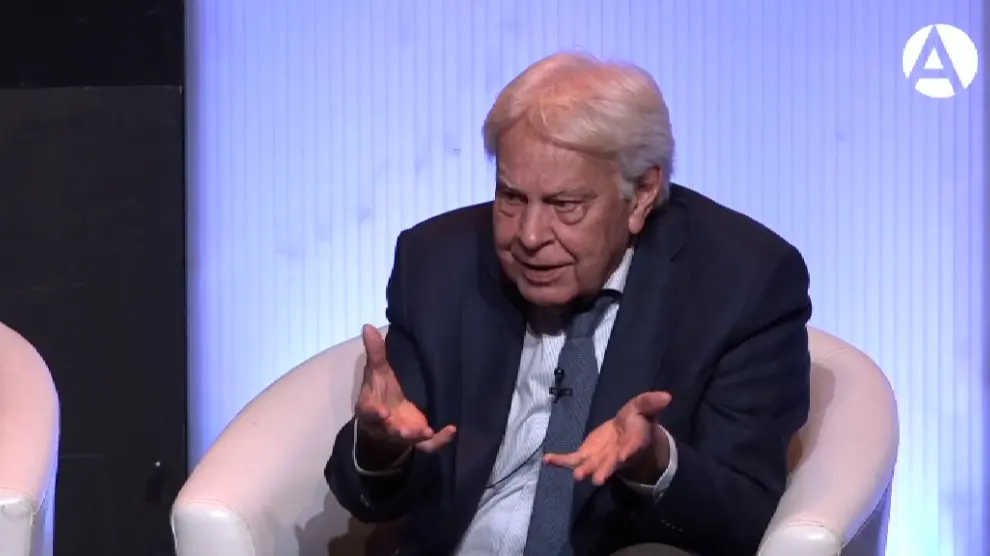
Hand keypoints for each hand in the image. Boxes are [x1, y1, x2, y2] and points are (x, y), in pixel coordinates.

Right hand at [354, 324, 455, 452]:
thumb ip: (375, 352)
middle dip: (397, 431)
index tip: (382, 412)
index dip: (374, 414)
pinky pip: (429, 445)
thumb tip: (368, 326)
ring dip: (417, 437)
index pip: (369, 413)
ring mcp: (403, 434)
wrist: (387, 417)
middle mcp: (386, 425)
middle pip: (390, 431)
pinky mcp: (418, 440)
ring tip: (426, 431)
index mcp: (372, 409)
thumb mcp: (377, 372)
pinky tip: (452, 429)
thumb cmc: (381, 392)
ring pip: (409, 440)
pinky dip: (440, 440)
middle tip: (404, 431)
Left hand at [544, 391, 671, 485]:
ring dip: (584, 470)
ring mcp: (599, 458)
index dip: (628, 451)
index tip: (624, 456)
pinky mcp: (585, 455)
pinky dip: (560, 460)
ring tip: (577, 476)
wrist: (626, 435)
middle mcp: (616, 455)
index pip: (632, 448)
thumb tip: (667, 396)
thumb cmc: (636, 422)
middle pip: (611, 464)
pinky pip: (571, 459)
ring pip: (591, 466)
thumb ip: (652, 403)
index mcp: (634, 442)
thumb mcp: (644, 407)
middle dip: (604, 470)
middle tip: (597, 479)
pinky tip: (547, 459)